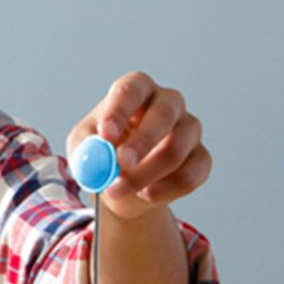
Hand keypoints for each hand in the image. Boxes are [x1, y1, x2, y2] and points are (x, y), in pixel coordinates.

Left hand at [67, 71, 211, 221]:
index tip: (106, 134)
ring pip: (175, 150)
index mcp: (137, 90)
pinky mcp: (200, 158)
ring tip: (118, 189)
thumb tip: (97, 150)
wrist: (121, 183)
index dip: (119, 110)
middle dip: (142, 141)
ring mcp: (189, 129)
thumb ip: (86, 144)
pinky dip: (164, 190)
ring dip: (144, 176)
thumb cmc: (102, 151)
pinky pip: (190, 175)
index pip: (132, 89)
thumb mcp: (82, 145)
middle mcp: (168, 103)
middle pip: (163, 115)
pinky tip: (145, 194)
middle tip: (122, 162)